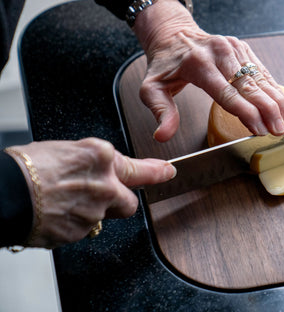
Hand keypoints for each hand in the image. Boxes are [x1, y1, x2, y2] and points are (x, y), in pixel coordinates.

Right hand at [8, 138, 174, 248]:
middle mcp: (105, 184)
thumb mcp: (65, 150)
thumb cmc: (27, 168)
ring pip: (103, 217)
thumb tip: (100, 167)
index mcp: (102, 156)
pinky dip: (73, 225)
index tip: (168, 173)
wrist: (5, 194)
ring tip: (62, 203)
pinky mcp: (81, 232)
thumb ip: (92, 161)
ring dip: (91, 213)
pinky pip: (83, 230)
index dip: (156, 172)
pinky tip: (55, 214)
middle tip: (99, 198)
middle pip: (129, 202)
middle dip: (119, 202)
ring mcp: (95, 211)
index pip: (140, 167)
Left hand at [131, 0, 283, 142]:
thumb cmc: (165, 64)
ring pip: (261, 78)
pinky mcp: (243, 48)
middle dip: (267, 110)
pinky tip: (283, 105)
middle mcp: (220, 52)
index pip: (227, 93)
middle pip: (250, 86)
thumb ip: (160, 111)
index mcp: (199, 63)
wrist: (173, 33)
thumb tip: (163, 135)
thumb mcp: (151, 87)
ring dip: (276, 101)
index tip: (259, 130)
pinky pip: (262, 70)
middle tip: (278, 131)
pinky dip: (274, 89)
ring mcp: (235, 47)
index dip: (246, 112)